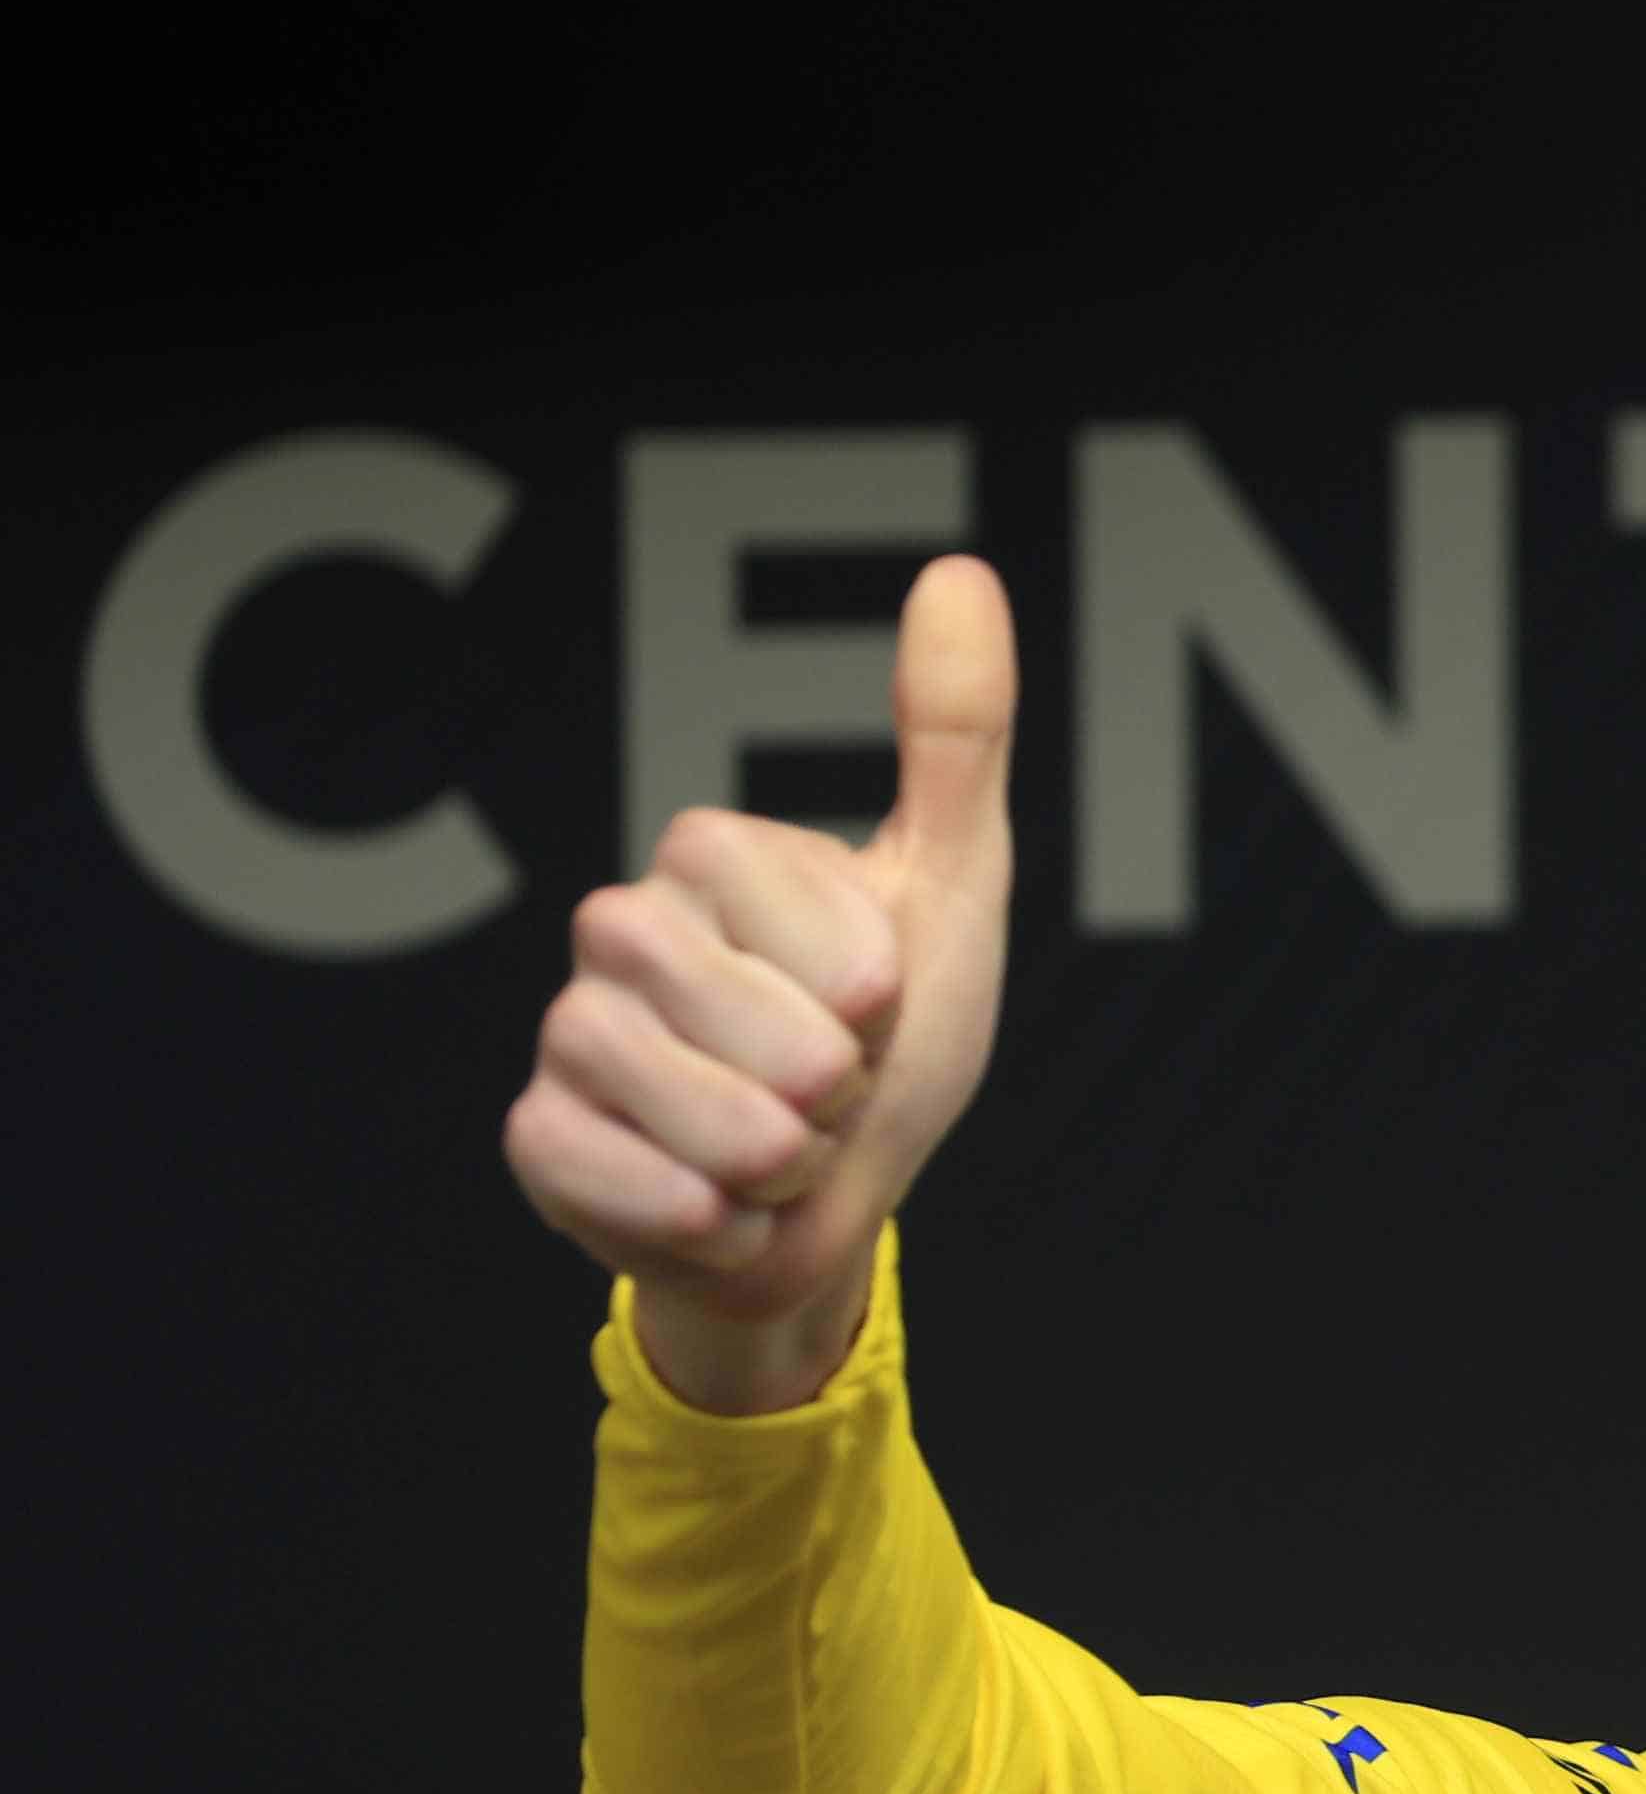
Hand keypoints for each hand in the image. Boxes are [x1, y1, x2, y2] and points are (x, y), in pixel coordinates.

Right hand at [503, 555, 1017, 1410]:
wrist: (827, 1200)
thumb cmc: (892, 1040)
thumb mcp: (951, 883)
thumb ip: (952, 736)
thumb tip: (958, 572)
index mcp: (713, 856)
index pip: (842, 952)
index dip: (886, 1011)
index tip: (874, 1012)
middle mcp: (621, 927)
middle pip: (779, 1044)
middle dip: (844, 1100)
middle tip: (826, 1090)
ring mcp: (570, 1031)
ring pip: (711, 1124)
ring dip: (786, 1167)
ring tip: (778, 1149)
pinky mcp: (540, 1137)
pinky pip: (629, 1188)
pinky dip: (707, 1221)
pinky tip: (715, 1205)